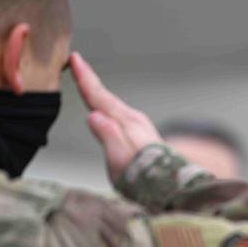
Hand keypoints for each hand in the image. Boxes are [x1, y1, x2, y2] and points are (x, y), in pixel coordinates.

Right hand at [68, 51, 163, 182]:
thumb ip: (107, 136)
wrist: (173, 188)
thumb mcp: (120, 160)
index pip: (99, 96)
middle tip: (76, 62)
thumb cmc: (145, 178)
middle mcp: (133, 120)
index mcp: (125, 123)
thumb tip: (93, 115)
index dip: (84, 77)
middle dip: (89, 80)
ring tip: (86, 82)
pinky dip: (108, 105)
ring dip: (98, 92)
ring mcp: (139, 127)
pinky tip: (106, 110)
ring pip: (113, 104)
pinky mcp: (142, 136)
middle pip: (105, 96)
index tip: (74, 58)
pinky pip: (119, 114)